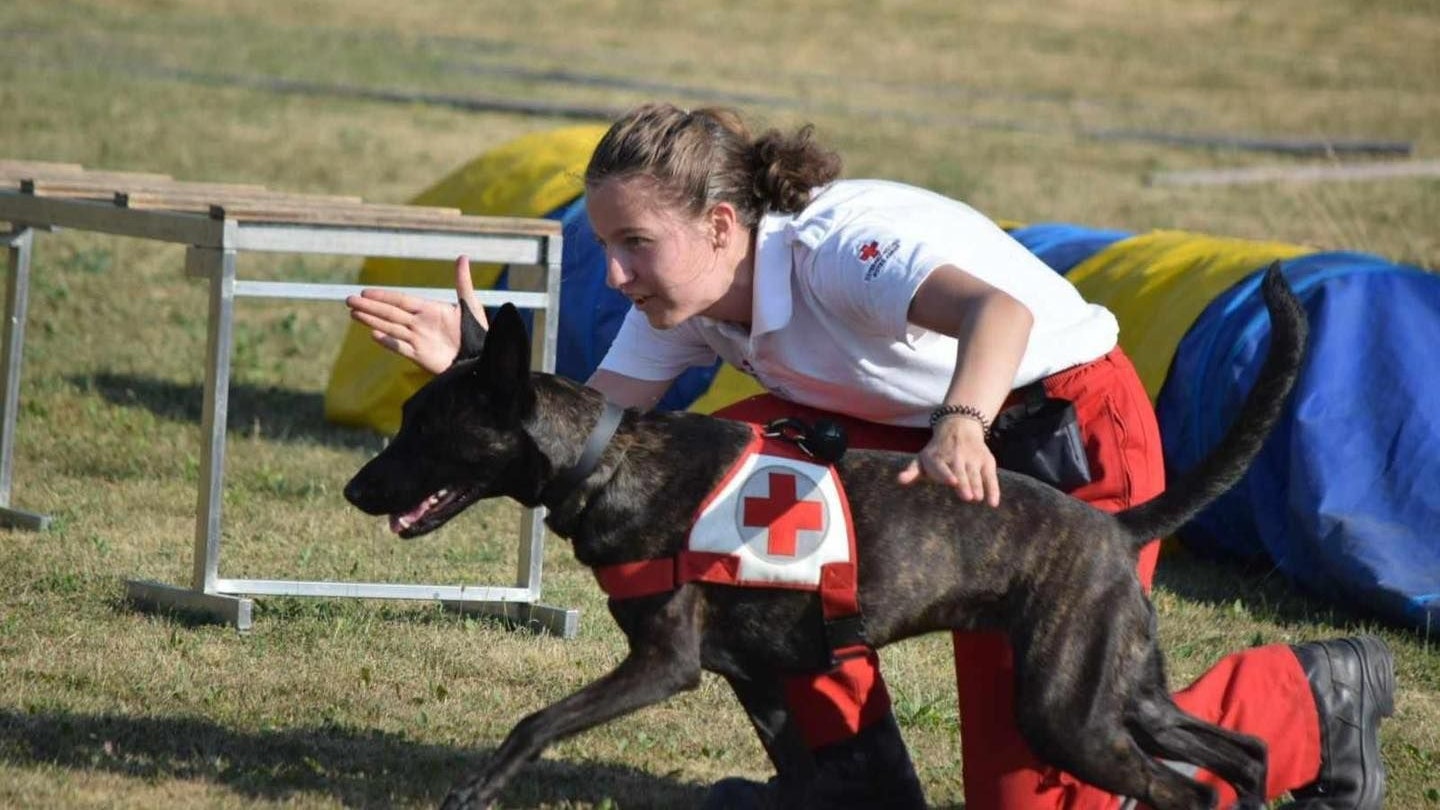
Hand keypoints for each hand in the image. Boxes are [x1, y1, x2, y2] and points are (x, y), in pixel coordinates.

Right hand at [346, 256, 486, 374]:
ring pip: (391, 328)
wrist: (481, 358)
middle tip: (348, 300)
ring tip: (353, 313)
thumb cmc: (477, 332)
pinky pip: (401, 348)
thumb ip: (463, 282)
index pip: (401, 300)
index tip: (365, 291)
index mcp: (429, 310)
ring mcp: (418, 340)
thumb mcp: (470, 305)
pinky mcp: (420, 356)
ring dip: (372, 320)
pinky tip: (373, 334)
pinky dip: (388, 342)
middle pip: (390, 313)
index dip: (384, 296)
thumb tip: (463, 256)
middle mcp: (420, 324)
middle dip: (370, 306)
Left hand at [897, 416, 1000, 505]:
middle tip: (967, 497)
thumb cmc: (937, 451)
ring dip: (978, 486)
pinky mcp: (986, 461)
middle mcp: (956, 456)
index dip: (946, 474)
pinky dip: (993, 489)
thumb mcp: (922, 458)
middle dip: (964, 483)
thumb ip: (912, 471)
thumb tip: (899, 480)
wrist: (959, 425)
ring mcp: (972, 458)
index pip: (941, 466)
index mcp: (938, 457)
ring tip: (978, 498)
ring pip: (976, 474)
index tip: (953, 482)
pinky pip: (991, 476)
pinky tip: (993, 503)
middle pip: (961, 471)